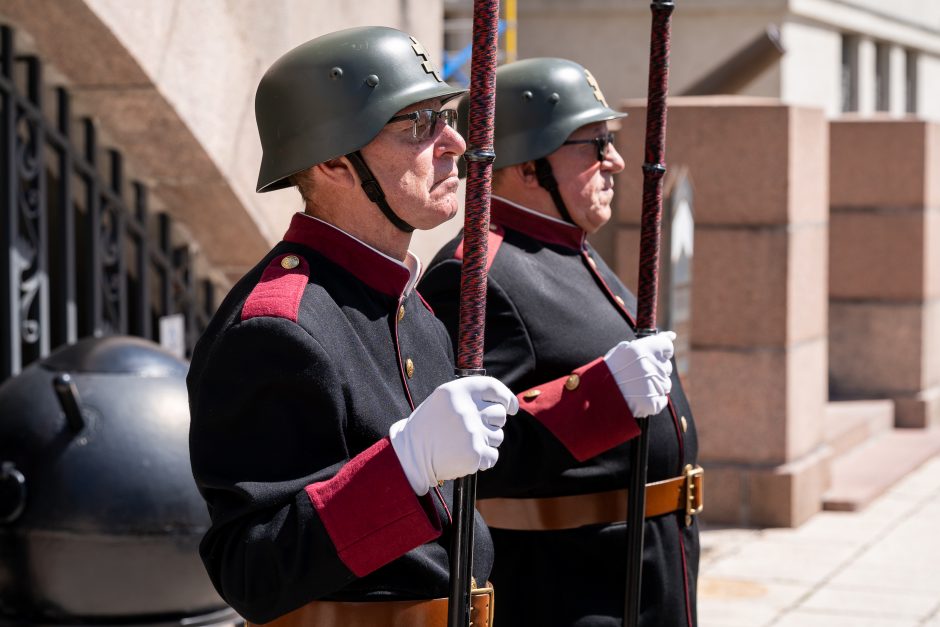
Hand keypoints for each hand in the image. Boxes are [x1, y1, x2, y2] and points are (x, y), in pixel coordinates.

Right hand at [389, 376, 518, 494]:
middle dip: (492, 423)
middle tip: (474, 430)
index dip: (506, 398)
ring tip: (463, 443)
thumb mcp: (444, 400)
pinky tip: (465, 456)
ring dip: (486, 442)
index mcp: (457, 391)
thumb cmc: (430, 426)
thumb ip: (471, 398)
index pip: (493, 387)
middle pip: (499, 414)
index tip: (510, 407)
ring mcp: (471, 432)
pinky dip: (483, 459)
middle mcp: (466, 409)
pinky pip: (493, 456)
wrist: (411, 454)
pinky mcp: (474, 453)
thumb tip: (505, 404)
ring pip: (498, 436)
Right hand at [603, 331, 675, 417]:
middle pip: (666, 367)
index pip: (666, 346)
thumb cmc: (610, 371)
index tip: (654, 356)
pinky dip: (652, 400)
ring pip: (665, 384)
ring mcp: (652, 385)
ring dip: (655, 385)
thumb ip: (649, 343)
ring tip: (636, 388)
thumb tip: (672, 335)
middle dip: (656, 370)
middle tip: (638, 375)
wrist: (596, 397)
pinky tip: (638, 398)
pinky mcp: (652, 402)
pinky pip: (662, 400)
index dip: (661, 352)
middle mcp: (649, 365)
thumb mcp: (624, 351)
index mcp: (641, 349)